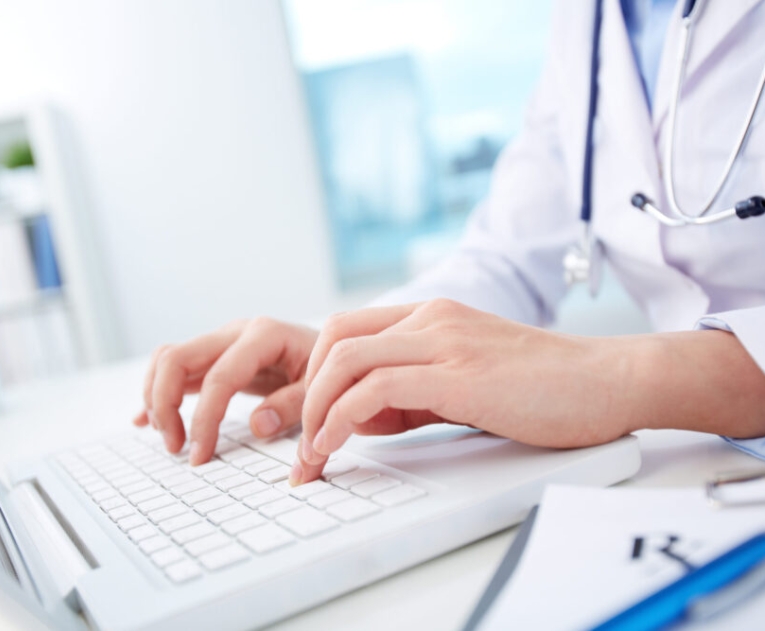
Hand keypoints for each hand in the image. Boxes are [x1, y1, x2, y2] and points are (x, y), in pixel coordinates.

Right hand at [134, 318, 317, 464]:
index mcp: (264, 335)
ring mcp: (222, 340)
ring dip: (157, 398)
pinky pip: (175, 368)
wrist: (334, 350)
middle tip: (176, 448)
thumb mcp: (322, 388)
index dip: (204, 419)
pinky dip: (157, 392)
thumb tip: (257, 425)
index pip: (219, 377)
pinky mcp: (216, 355)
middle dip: (165, 405)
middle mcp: (235, 332)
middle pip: (176, 358)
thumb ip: (294, 405)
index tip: (200, 456)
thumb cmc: (329, 369)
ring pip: (168, 359)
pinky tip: (147, 421)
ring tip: (170, 439)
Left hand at [292, 299, 632, 484]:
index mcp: (432, 316)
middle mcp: (432, 318)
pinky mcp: (460, 374)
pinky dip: (342, 418)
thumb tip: (360, 418)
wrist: (609, 380)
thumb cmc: (545, 387)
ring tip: (312, 454)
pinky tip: (336, 445)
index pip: (347, 331)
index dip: (316, 376)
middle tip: (301, 442)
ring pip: (347, 359)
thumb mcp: (465, 383)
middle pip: (335, 339)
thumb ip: (412, 395)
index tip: (310, 422)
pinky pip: (376, 388)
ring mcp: (445, 341)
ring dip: (316, 410)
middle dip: (305, 392)